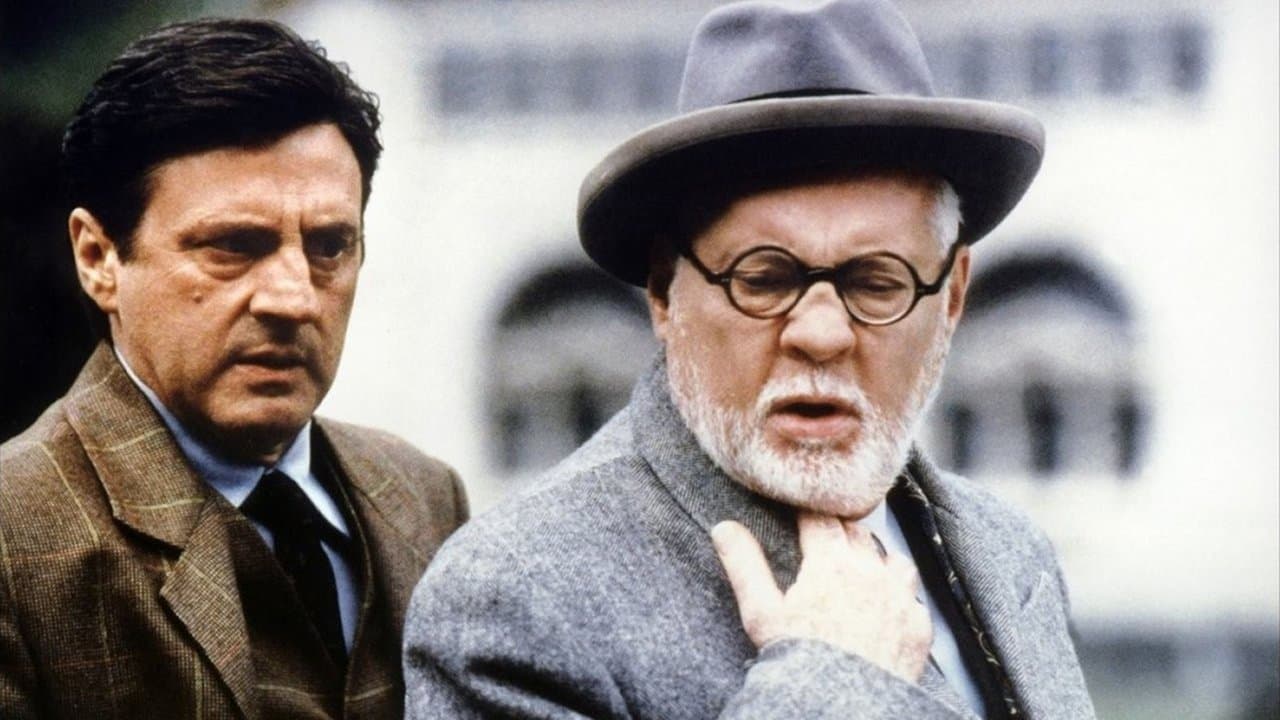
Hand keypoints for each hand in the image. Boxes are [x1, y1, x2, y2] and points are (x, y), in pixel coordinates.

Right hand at [711, 511, 931, 680]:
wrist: (843, 706)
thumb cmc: (800, 658)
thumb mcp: (761, 612)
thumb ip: (744, 565)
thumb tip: (723, 528)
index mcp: (832, 562)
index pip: (821, 518)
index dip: (809, 515)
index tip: (801, 516)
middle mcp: (872, 572)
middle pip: (858, 534)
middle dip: (841, 534)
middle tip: (825, 543)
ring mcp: (900, 598)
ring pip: (894, 559)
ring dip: (878, 560)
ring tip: (862, 572)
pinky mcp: (918, 626)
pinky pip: (913, 600)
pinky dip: (900, 600)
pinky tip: (886, 611)